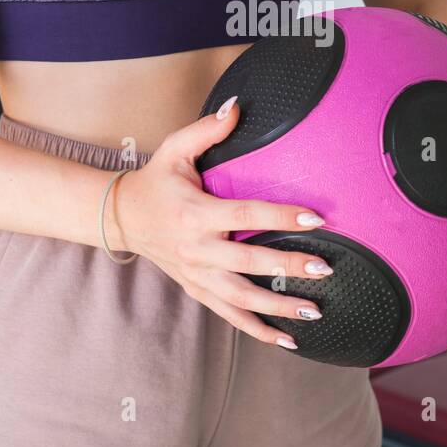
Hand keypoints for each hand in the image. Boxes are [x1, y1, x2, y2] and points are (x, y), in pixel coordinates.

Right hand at [113, 97, 331, 349]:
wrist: (122, 217)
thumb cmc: (155, 180)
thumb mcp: (175, 149)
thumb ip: (208, 129)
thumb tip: (238, 106)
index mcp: (195, 213)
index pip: (247, 214)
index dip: (282, 216)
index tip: (316, 218)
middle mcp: (197, 249)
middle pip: (250, 262)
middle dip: (289, 266)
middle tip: (325, 269)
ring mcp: (197, 275)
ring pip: (242, 299)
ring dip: (279, 307)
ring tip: (314, 311)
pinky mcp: (197, 290)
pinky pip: (230, 315)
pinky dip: (257, 330)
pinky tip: (287, 340)